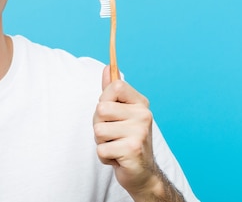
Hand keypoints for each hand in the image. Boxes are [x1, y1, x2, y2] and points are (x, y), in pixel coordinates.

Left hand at [93, 65, 156, 195]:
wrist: (142, 173)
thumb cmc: (126, 139)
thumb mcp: (120, 112)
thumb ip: (112, 90)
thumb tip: (107, 67)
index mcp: (140, 103)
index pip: (114, 86)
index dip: (104, 99)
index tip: (112, 113)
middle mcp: (143, 115)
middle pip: (100, 109)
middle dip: (99, 125)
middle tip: (113, 135)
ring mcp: (139, 132)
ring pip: (98, 130)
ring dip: (101, 142)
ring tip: (115, 146)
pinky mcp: (132, 150)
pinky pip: (101, 149)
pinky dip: (104, 157)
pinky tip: (117, 158)